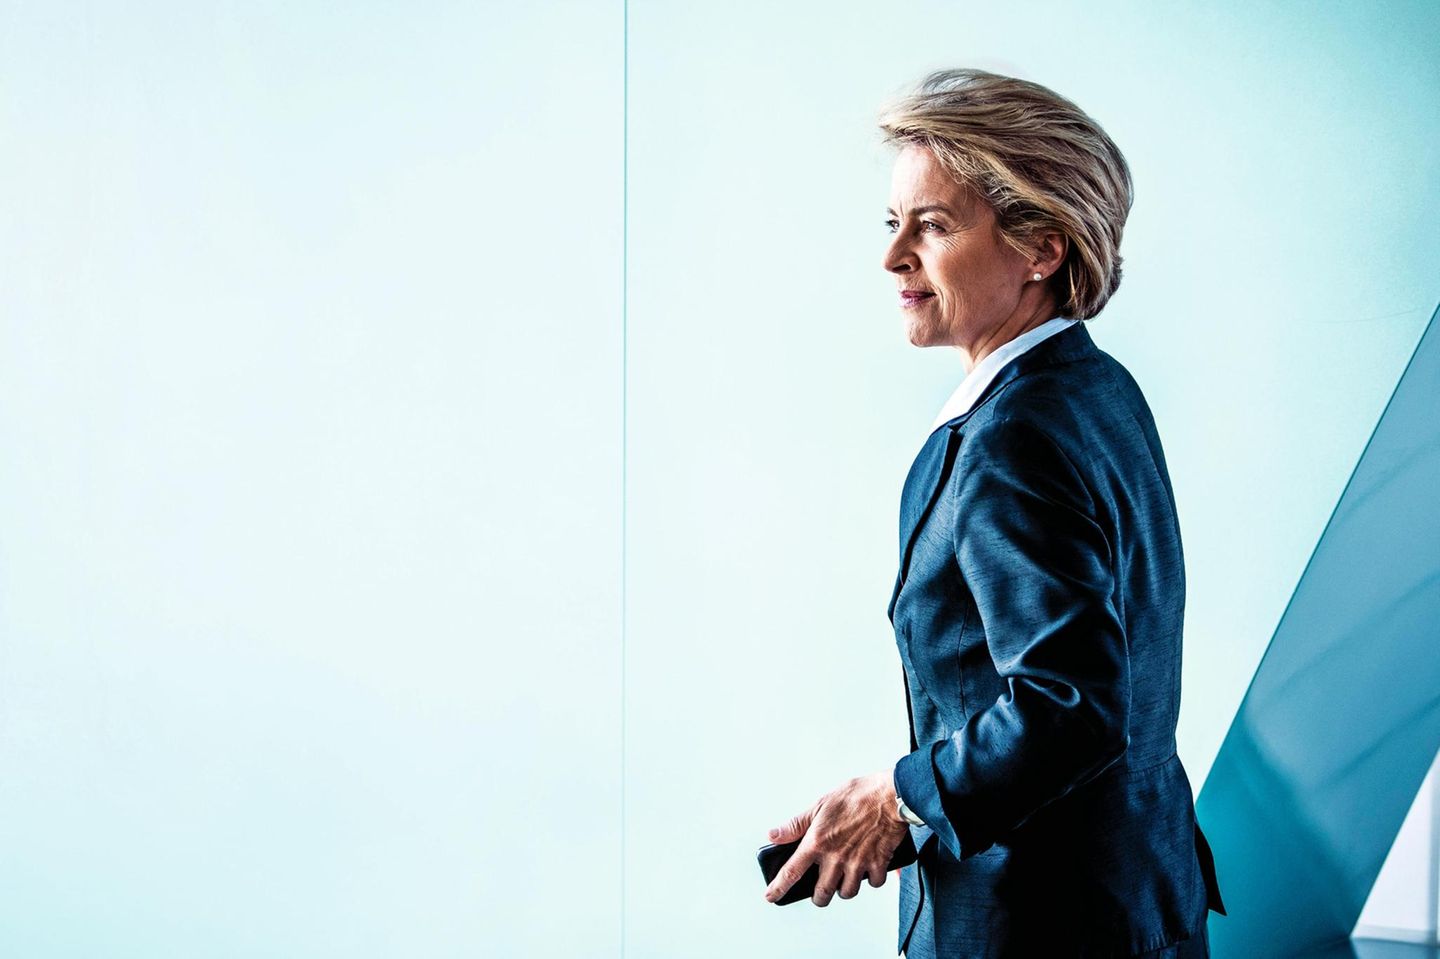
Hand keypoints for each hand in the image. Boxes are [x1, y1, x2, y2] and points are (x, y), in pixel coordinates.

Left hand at [763, 770, 910, 906]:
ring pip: (847, 892)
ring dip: (844, 889)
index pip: (792, 872)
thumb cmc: (856, 795)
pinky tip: (868, 869)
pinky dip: (870, 879)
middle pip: (822, 893)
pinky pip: (873, 883)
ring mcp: (857, 862)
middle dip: (818, 896)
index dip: (779, 888)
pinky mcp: (878, 863)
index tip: (771, 897)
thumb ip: (796, 825)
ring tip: (844, 878)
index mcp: (817, 842)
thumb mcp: (820, 805)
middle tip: (819, 891)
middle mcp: (836, 857)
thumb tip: (774, 835)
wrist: (889, 794)